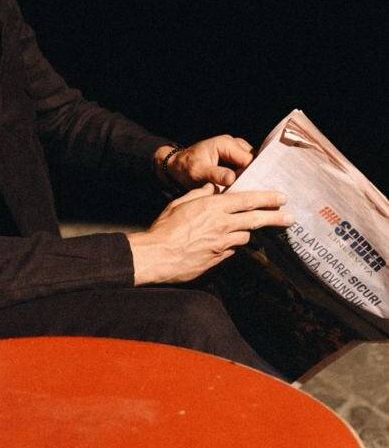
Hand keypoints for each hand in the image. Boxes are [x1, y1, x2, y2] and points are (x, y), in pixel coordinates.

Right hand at [128, 183, 292, 284]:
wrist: (158, 255)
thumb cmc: (165, 227)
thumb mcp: (179, 203)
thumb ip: (198, 195)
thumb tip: (211, 189)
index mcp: (213, 207)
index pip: (247, 200)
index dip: (267, 198)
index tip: (281, 197)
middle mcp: (223, 224)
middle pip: (256, 219)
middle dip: (275, 217)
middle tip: (290, 217)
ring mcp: (223, 244)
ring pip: (245, 235)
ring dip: (247, 231)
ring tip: (247, 228)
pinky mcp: (219, 258)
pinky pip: (232, 249)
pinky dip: (232, 244)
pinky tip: (224, 243)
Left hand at [155, 134, 253, 190]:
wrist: (179, 166)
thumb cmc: (187, 168)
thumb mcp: (198, 172)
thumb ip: (215, 174)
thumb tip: (232, 178)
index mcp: (226, 143)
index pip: (249, 159)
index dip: (254, 175)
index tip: (254, 190)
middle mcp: (234, 144)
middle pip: (254, 161)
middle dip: (255, 176)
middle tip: (255, 193)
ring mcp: (236, 151)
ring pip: (253, 165)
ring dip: (252, 177)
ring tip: (250, 192)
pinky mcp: (236, 159)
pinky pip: (247, 168)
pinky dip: (247, 177)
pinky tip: (246, 189)